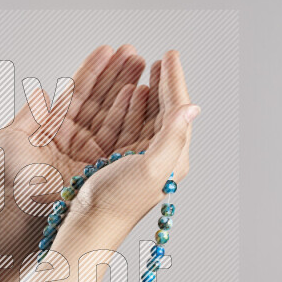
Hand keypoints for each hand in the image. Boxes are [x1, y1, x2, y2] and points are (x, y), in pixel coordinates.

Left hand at [0, 45, 146, 203]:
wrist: (17, 213)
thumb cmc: (7, 181)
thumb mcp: (10, 139)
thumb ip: (30, 114)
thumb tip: (42, 92)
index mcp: (54, 130)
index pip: (78, 94)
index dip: (93, 71)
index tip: (108, 49)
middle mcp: (75, 140)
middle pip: (101, 100)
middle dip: (118, 75)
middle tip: (134, 52)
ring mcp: (91, 153)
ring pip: (114, 114)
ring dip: (128, 87)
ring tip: (141, 64)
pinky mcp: (102, 166)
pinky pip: (120, 135)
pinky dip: (130, 112)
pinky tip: (139, 90)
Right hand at [70, 50, 199, 230]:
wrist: (90, 226)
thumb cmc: (116, 201)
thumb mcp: (151, 167)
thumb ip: (173, 136)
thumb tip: (192, 107)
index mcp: (172, 157)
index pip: (177, 109)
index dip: (174, 80)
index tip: (169, 55)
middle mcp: (160, 157)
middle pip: (165, 110)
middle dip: (163, 82)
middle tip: (161, 59)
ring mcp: (140, 160)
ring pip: (147, 115)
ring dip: (147, 90)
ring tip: (145, 71)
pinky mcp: (121, 163)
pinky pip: (130, 125)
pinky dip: (130, 106)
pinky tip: (127, 96)